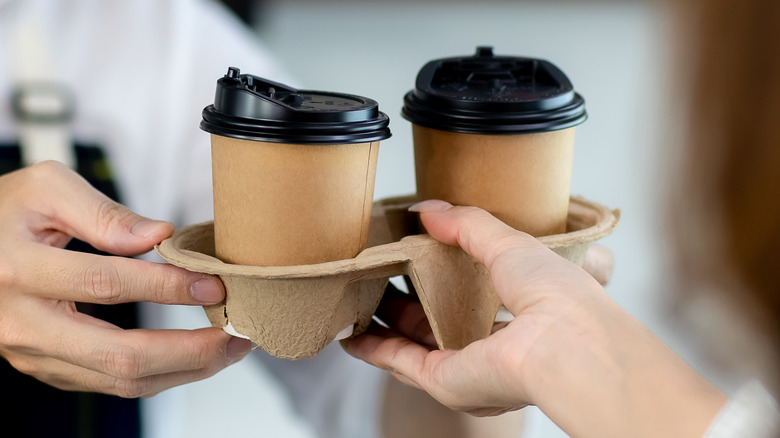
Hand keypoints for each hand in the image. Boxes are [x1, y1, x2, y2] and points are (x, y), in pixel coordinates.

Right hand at [0, 161, 250, 396]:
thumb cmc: (5, 213)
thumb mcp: (45, 188)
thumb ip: (102, 212)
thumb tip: (158, 236)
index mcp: (18, 269)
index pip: (105, 283)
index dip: (166, 286)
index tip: (212, 283)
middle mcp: (22, 323)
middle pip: (118, 356)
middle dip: (189, 350)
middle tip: (235, 335)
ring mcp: (34, 353)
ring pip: (118, 381)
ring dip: (183, 370)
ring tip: (227, 348)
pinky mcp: (47, 367)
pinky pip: (109, 383)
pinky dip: (159, 375)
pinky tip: (191, 356)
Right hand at [344, 200, 725, 436]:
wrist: (567, 344)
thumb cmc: (560, 297)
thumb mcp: (510, 243)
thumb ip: (468, 226)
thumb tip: (430, 210)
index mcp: (518, 316)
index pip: (472, 298)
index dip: (442, 278)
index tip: (415, 257)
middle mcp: (492, 348)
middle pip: (438, 325)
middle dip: (407, 303)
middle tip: (380, 276)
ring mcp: (468, 368)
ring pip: (414, 346)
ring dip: (385, 326)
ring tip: (359, 300)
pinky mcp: (445, 381)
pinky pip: (401, 363)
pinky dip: (375, 349)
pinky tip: (354, 335)